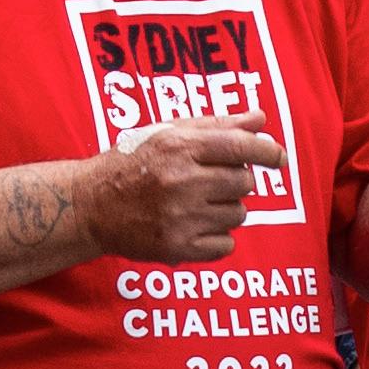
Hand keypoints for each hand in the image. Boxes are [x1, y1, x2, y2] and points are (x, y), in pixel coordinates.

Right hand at [72, 120, 284, 261]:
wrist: (89, 205)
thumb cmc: (131, 163)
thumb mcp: (168, 133)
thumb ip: (216, 125)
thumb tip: (260, 121)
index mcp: (179, 147)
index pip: (240, 147)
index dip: (268, 152)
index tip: (278, 158)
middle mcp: (181, 182)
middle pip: (243, 183)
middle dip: (235, 181)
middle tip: (209, 181)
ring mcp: (179, 217)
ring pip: (237, 215)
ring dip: (226, 209)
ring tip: (196, 204)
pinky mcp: (176, 247)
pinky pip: (226, 245)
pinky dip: (217, 237)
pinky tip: (194, 226)